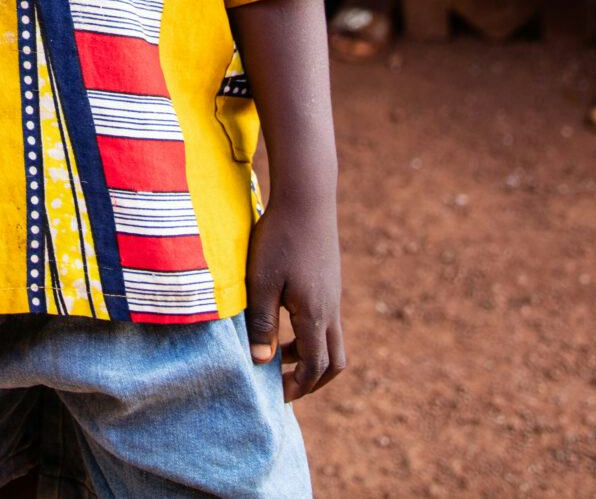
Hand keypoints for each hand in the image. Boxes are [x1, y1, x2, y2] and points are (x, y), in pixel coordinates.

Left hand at [244, 191, 347, 401]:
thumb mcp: (261, 283)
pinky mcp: (329, 282)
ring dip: (309, 355)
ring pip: (332, 340)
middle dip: (312, 380)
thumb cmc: (279, 238)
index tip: (275, 396)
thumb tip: (262, 363)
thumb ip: (261, 324)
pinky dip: (309, 334)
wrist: (307, 198)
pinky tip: (283, 318)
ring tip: (276, 353)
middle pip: (334, 361)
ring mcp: (333, 295)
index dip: (297, 387)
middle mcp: (331, 309)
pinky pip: (326, 320)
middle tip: (284, 386)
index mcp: (316, 315)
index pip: (315, 366)